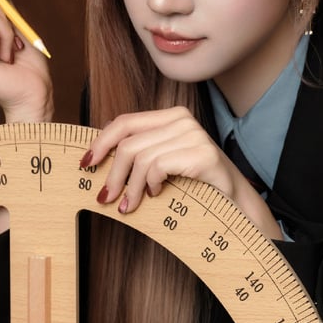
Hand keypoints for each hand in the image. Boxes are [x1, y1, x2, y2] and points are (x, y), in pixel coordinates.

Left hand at [84, 107, 281, 239]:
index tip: (87, 163)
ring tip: (130, 205)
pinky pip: (158, 167)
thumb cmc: (197, 185)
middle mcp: (182, 120)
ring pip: (140, 157)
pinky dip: (150, 184)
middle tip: (106, 197)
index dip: (101, 142)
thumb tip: (99, 157)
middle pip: (128, 142)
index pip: (125, 122)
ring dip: (130, 187)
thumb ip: (140, 153)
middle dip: (112, 173)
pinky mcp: (201, 155)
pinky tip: (156, 195)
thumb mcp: (164, 164)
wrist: (235, 204)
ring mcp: (193, 135)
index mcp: (171, 117)